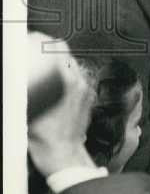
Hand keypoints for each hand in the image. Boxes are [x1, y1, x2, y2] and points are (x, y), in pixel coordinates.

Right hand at [27, 34, 97, 177]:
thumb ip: (25, 91)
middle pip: (67, 55)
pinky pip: (79, 79)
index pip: (58, 49)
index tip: (35, 39)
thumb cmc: (45, 139)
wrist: (64, 154)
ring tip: (46, 68)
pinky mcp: (88, 98)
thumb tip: (18, 78)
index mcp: (65, 81)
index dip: (45, 41)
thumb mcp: (27, 112)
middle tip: (38, 52)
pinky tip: (56, 84)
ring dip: (60, 64)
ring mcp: (86, 90)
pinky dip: (67, 77)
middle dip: (51, 52)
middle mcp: (79, 82)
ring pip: (73, 66)